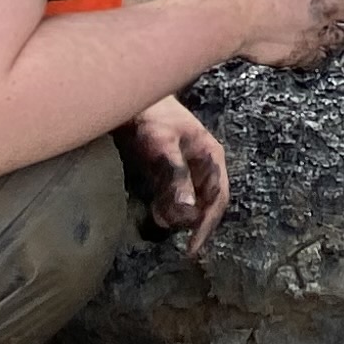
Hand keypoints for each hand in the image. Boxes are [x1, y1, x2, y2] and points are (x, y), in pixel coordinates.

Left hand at [122, 97, 230, 256]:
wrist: (127, 95)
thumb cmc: (148, 116)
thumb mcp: (162, 145)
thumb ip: (175, 177)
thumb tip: (187, 214)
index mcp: (210, 155)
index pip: (217, 198)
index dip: (207, 224)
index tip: (192, 247)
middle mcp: (203, 162)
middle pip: (205, 201)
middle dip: (190, 220)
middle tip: (168, 230)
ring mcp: (186, 165)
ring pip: (190, 199)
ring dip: (177, 213)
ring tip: (158, 218)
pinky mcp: (169, 167)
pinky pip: (175, 193)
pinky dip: (167, 205)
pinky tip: (153, 209)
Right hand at [223, 0, 343, 68]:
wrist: (235, 14)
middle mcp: (330, 7)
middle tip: (335, 12)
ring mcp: (320, 33)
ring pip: (343, 38)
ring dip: (334, 34)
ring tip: (318, 32)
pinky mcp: (307, 54)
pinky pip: (321, 57)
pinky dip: (315, 53)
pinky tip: (303, 46)